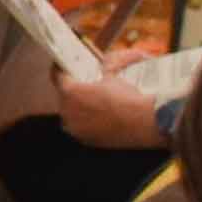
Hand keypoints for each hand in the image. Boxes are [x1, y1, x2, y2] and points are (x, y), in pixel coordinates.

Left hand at [49, 61, 167, 150]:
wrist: (144, 123)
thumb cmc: (128, 99)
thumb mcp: (114, 75)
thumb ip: (104, 66)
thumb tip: (104, 61)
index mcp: (70, 92)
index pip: (57, 76)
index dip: (61, 69)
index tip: (63, 66)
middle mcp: (67, 112)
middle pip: (63, 96)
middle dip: (71, 89)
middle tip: (82, 84)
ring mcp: (75, 128)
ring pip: (71, 113)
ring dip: (78, 106)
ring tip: (92, 101)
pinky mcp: (85, 140)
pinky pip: (79, 126)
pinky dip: (85, 120)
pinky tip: (98, 116)